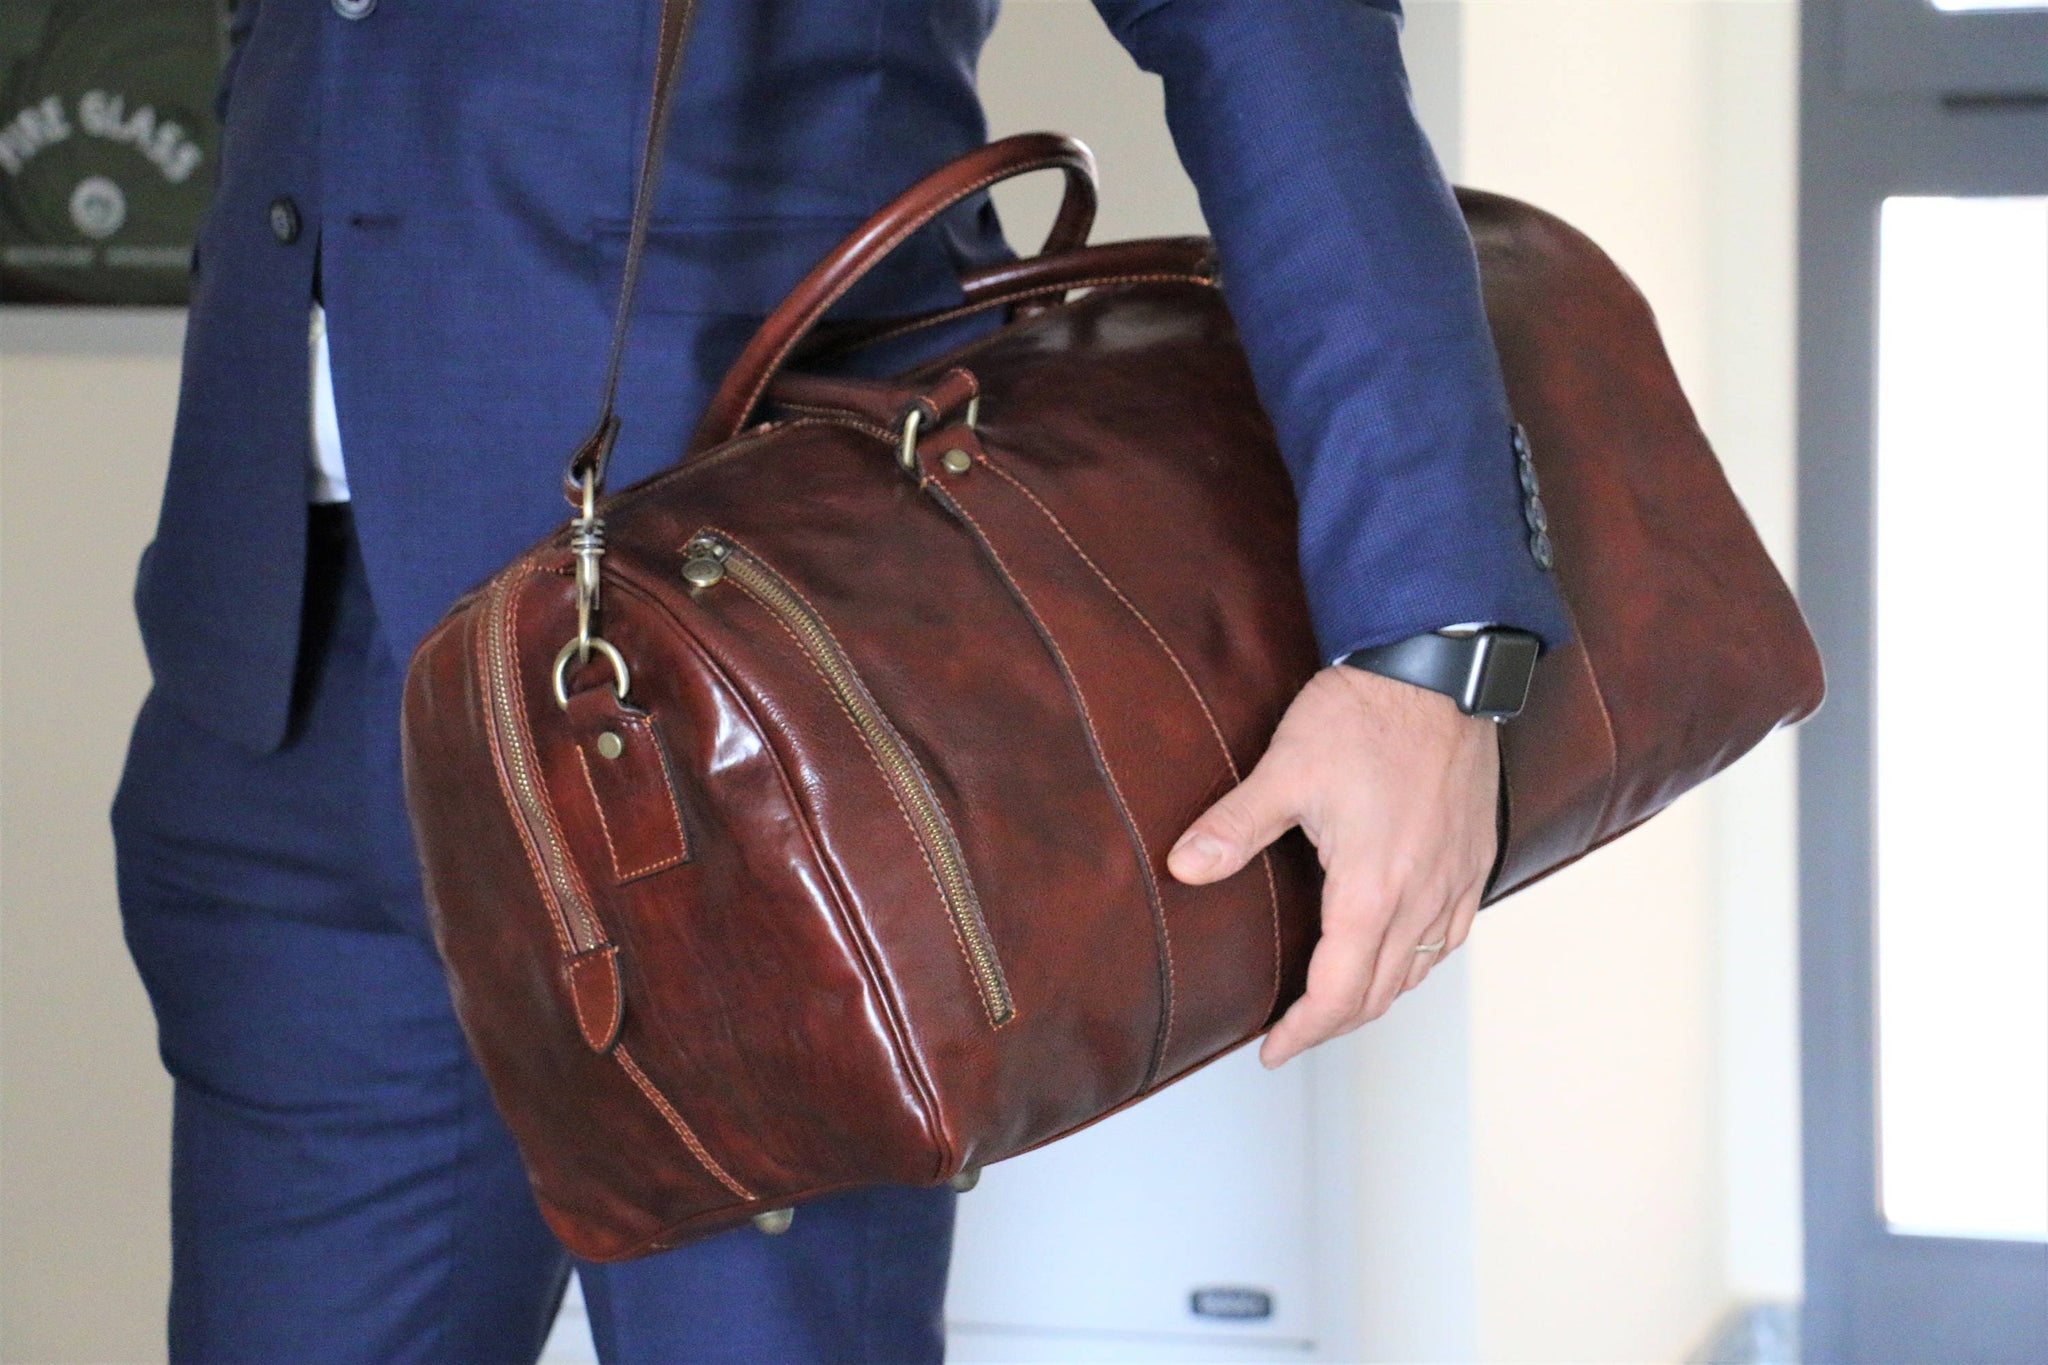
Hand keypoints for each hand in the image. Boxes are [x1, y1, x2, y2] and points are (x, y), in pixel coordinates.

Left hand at [1166, 665, 1499, 1067]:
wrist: (1439, 667)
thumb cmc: (1366, 714)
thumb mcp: (1287, 769)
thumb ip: (1235, 826)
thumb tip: (1185, 868)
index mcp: (1372, 888)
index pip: (1339, 993)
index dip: (1303, 1030)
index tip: (1273, 1049)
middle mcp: (1423, 895)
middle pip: (1381, 993)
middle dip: (1333, 1023)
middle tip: (1294, 1032)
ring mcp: (1457, 879)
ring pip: (1420, 968)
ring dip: (1378, 995)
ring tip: (1336, 1001)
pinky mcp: (1477, 857)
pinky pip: (1452, 934)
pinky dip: (1420, 959)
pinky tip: (1398, 951)